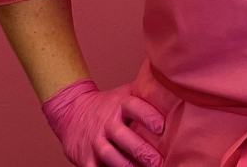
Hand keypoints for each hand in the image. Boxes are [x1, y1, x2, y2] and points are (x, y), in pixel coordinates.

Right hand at [41, 78, 165, 166]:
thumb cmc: (108, 104)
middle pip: (123, 135)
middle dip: (140, 149)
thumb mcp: (125, 93)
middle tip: (158, 161)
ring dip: (126, 165)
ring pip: (109, 154)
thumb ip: (145, 93)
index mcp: (119, 104)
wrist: (72, 111)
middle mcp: (107, 122)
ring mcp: (95, 140)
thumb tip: (175, 88)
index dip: (147, 115)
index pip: (134, 107)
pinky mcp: (86, 158)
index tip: (161, 126)